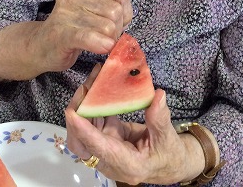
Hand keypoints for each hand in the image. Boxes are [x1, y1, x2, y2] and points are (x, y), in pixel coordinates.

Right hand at [32, 0, 140, 73]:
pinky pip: (88, 37)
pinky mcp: (61, 33)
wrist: (42, 46)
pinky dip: (100, 44)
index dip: (124, 12)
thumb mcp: (99, 3)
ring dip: (108, 40)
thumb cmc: (76, 25)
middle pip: (116, 11)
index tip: (111, 21)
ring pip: (108, 27)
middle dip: (116, 29)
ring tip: (96, 42)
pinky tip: (103, 47)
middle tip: (103, 35)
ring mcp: (64, 12)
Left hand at [65, 70, 203, 185]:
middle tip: (84, 88)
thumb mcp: (168, 138)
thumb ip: (160, 119)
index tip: (73, 112)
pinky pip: (93, 121)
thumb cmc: (169, 154)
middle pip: (80, 143)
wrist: (169, 163)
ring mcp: (105, 149)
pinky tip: (97, 85)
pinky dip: (92, 104)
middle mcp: (109, 160)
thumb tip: (158, 95)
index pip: (99, 148)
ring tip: (92, 79)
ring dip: (84, 104)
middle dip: (76, 115)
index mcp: (126, 164)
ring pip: (83, 129)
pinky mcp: (106, 137)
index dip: (84, 130)